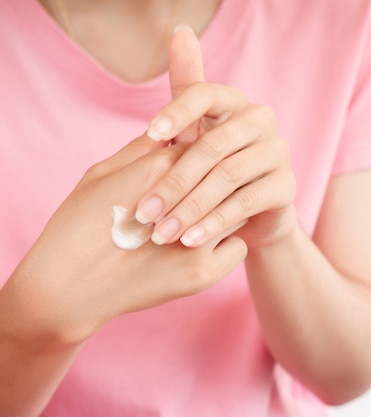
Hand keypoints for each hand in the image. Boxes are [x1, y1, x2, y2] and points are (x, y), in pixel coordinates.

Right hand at [2, 134, 246, 347]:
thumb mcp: (102, 174)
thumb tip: (172, 128)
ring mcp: (198, 242)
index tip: (201, 163)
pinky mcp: (204, 274)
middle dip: (223, 179)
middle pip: (227, 177)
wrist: (66, 288)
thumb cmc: (78, 225)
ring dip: (230, 208)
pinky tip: (206, 243)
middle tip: (217, 185)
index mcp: (159, 171)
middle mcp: (186, 203)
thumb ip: (143, 149)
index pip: (205, 147)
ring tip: (211, 213)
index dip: (204, 154)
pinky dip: (227, 242)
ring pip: (239, 210)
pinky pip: (239, 247)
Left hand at [135, 26, 296, 248]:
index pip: (205, 93)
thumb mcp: (194, 134)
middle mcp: (261, 121)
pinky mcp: (287, 186)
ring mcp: (278, 153)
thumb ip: (186, 89)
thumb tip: (181, 31)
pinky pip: (247, 202)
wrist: (248, 217)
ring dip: (191, 207)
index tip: (149, 136)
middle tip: (145, 211)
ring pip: (228, 176)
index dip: (177, 111)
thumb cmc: (212, 171)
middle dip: (174, 181)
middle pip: (213, 144)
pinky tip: (191, 239)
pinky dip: (215, 222)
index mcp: (235, 102)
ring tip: (163, 232)